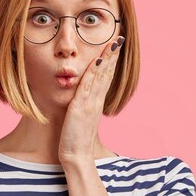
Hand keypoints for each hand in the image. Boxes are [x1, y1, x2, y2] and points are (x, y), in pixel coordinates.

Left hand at [58, 35, 124, 164]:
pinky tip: (98, 60)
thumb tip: (82, 99)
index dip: (111, 62)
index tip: (115, 47)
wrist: (77, 157)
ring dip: (107, 58)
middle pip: (107, 74)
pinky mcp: (80, 108)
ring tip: (113, 43)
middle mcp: (96, 101)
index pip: (106, 78)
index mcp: (96, 103)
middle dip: (113, 55)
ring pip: (100, 76)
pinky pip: (88, 86)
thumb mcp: (81, 120)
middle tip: (120, 38)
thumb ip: (83, 108)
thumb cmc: (76, 141)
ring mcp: (90, 104)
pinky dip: (93, 72)